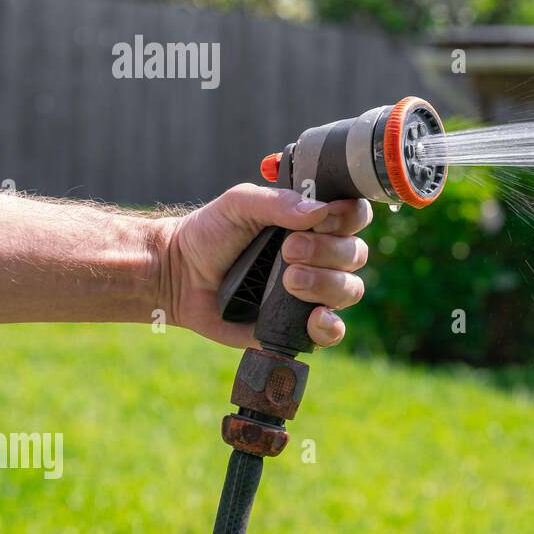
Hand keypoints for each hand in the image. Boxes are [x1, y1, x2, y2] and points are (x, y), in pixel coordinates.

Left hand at [159, 183, 372, 348]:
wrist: (178, 275)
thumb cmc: (210, 233)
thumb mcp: (238, 204)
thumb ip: (277, 202)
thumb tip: (318, 211)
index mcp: (314, 223)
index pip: (355, 216)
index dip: (348, 217)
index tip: (323, 219)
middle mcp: (322, 257)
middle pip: (355, 254)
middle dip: (327, 252)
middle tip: (288, 250)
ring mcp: (314, 292)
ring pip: (349, 290)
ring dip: (326, 284)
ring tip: (288, 280)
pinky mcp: (299, 325)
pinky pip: (333, 331)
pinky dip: (330, 326)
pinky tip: (314, 318)